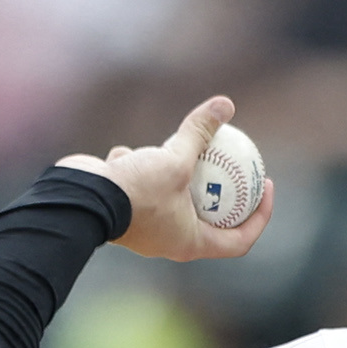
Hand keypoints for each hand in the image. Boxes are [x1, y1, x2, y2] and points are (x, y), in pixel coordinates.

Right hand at [59, 96, 276, 265]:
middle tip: (237, 164)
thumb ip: (199, 133)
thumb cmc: (134, 190)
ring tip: (183, 149)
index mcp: (190, 243)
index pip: (239, 240)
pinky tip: (130, 152)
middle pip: (210, 219)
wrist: (79, 200)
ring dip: (178, 175)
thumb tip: (225, 105)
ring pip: (172, 198)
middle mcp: (170, 240)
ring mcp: (147, 227)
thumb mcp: (175, 158)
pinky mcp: (125, 210)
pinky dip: (140, 169)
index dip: (260, 216)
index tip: (267, 185)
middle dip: (224, 192)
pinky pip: (140, 188)